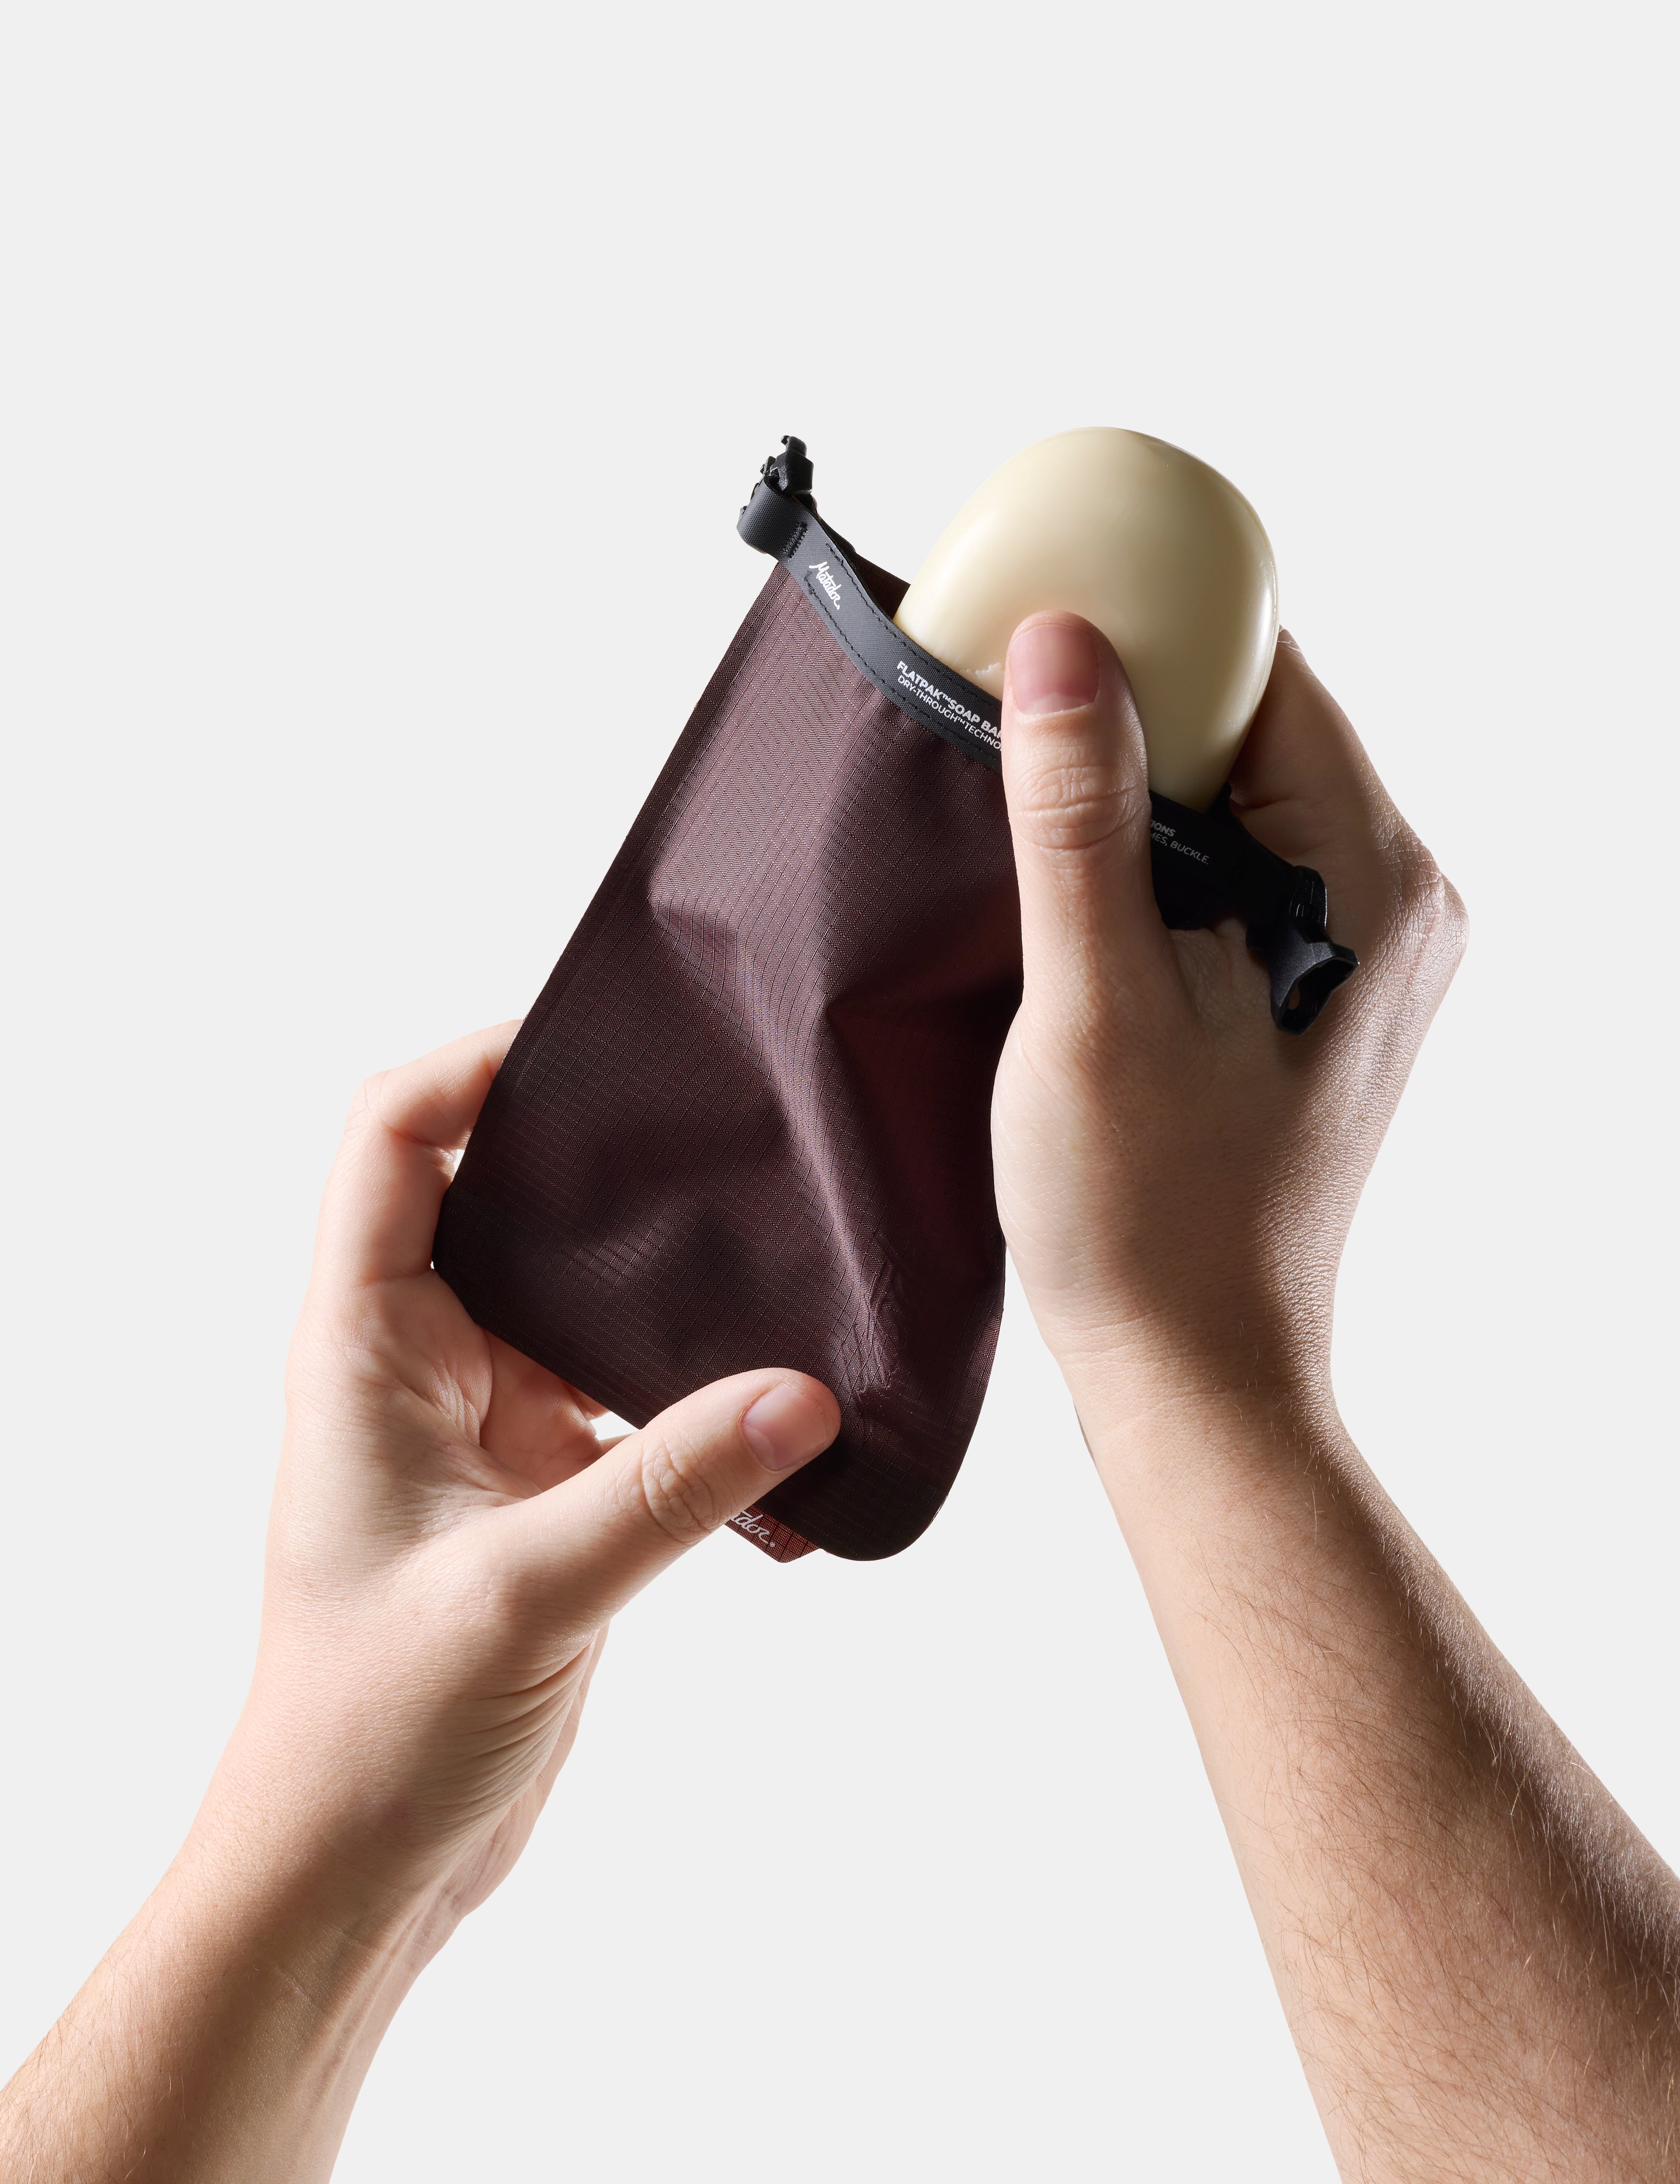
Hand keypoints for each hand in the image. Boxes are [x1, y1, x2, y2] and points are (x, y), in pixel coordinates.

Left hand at [236, 1022, 839, 1911]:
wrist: (359, 1868)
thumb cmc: (371, 1730)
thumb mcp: (523, 1595)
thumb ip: (666, 1490)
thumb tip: (803, 1394)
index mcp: (361, 1347)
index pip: (389, 1140)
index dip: (470, 1065)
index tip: (587, 1044)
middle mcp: (420, 1363)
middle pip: (498, 1194)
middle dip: (597, 1153)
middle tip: (718, 1120)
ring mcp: (489, 1424)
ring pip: (577, 1296)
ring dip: (665, 1281)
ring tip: (776, 1243)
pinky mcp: (549, 1489)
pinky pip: (632, 1399)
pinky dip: (703, 1401)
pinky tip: (786, 1422)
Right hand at [991, 613, 1465, 1420]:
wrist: (1188, 1373)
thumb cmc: (1148, 1214)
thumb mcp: (1095, 998)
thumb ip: (1083, 814)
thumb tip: (1064, 641)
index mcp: (1374, 881)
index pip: (1271, 677)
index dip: (1157, 626)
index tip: (1040, 609)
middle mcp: (1390, 901)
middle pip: (1254, 728)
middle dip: (1130, 704)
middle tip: (997, 698)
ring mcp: (1352, 951)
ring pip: (1231, 799)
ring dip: (1126, 785)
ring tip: (1013, 789)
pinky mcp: (1302, 993)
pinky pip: (1224, 870)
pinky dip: (1143, 854)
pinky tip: (1061, 877)